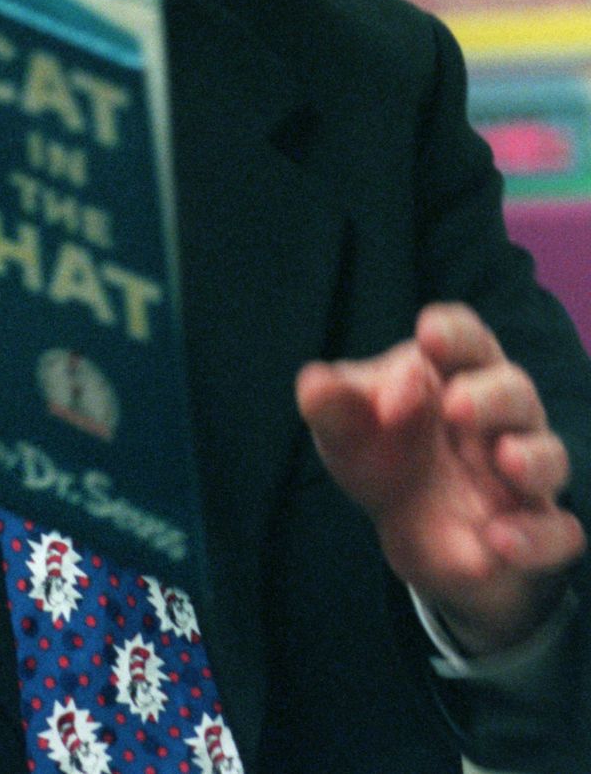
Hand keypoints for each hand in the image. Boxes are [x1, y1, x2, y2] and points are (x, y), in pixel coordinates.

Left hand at [296, 304, 585, 655]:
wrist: (407, 530)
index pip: (468, 339)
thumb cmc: (383, 452)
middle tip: (456, 407)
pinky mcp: (533, 532)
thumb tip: (315, 384)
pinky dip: (537, 536)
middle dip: (491, 396)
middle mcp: (499, 418)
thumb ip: (332, 403)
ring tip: (505, 461)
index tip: (428, 336)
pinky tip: (499, 541)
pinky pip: (559, 532)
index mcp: (456, 373)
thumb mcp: (347, 428)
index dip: (454, 334)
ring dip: (532, 457)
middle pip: (515, 391)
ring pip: (549, 456)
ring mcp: (521, 477)